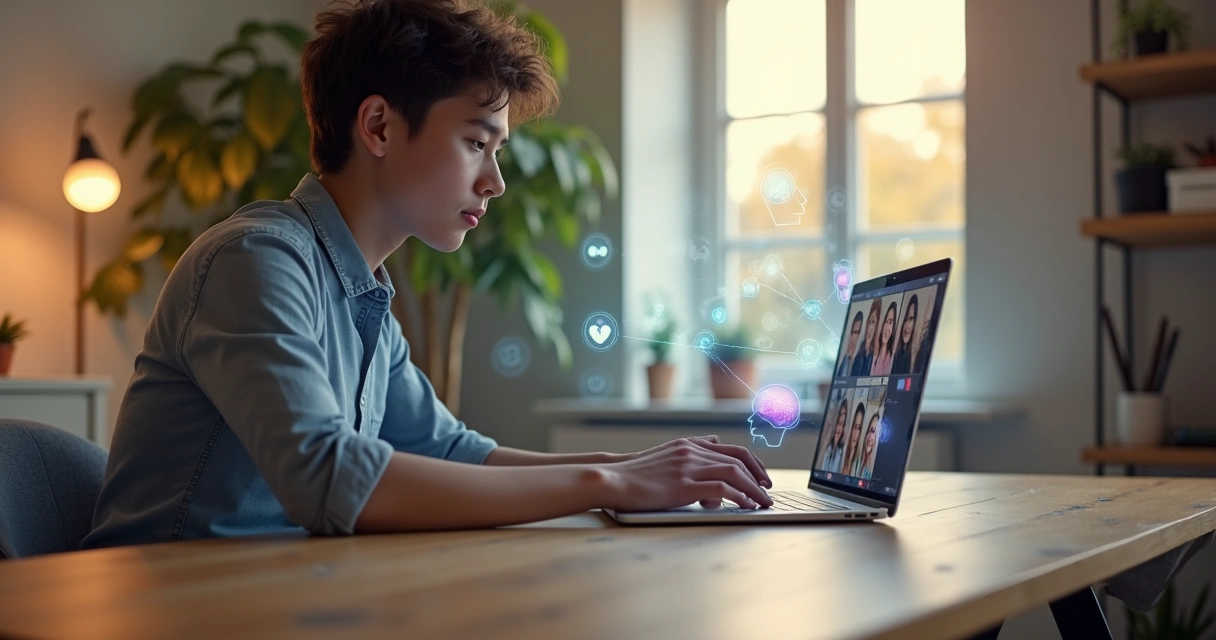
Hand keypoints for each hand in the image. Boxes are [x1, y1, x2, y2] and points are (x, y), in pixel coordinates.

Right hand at [598, 436, 772, 511]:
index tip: (762, 476)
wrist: (613, 478)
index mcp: (689, 444)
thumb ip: (689, 452)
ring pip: (734, 472)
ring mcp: (688, 467)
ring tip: (763, 502)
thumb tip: (712, 447)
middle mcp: (692, 451)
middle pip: (738, 460)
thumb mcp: (666, 455)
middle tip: (768, 491)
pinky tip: (746, 506)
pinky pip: (722, 488)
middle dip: (759, 476)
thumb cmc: (636, 473)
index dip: (752, 463)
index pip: (731, 449)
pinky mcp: (683, 485)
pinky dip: (740, 497)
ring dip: (754, 489)